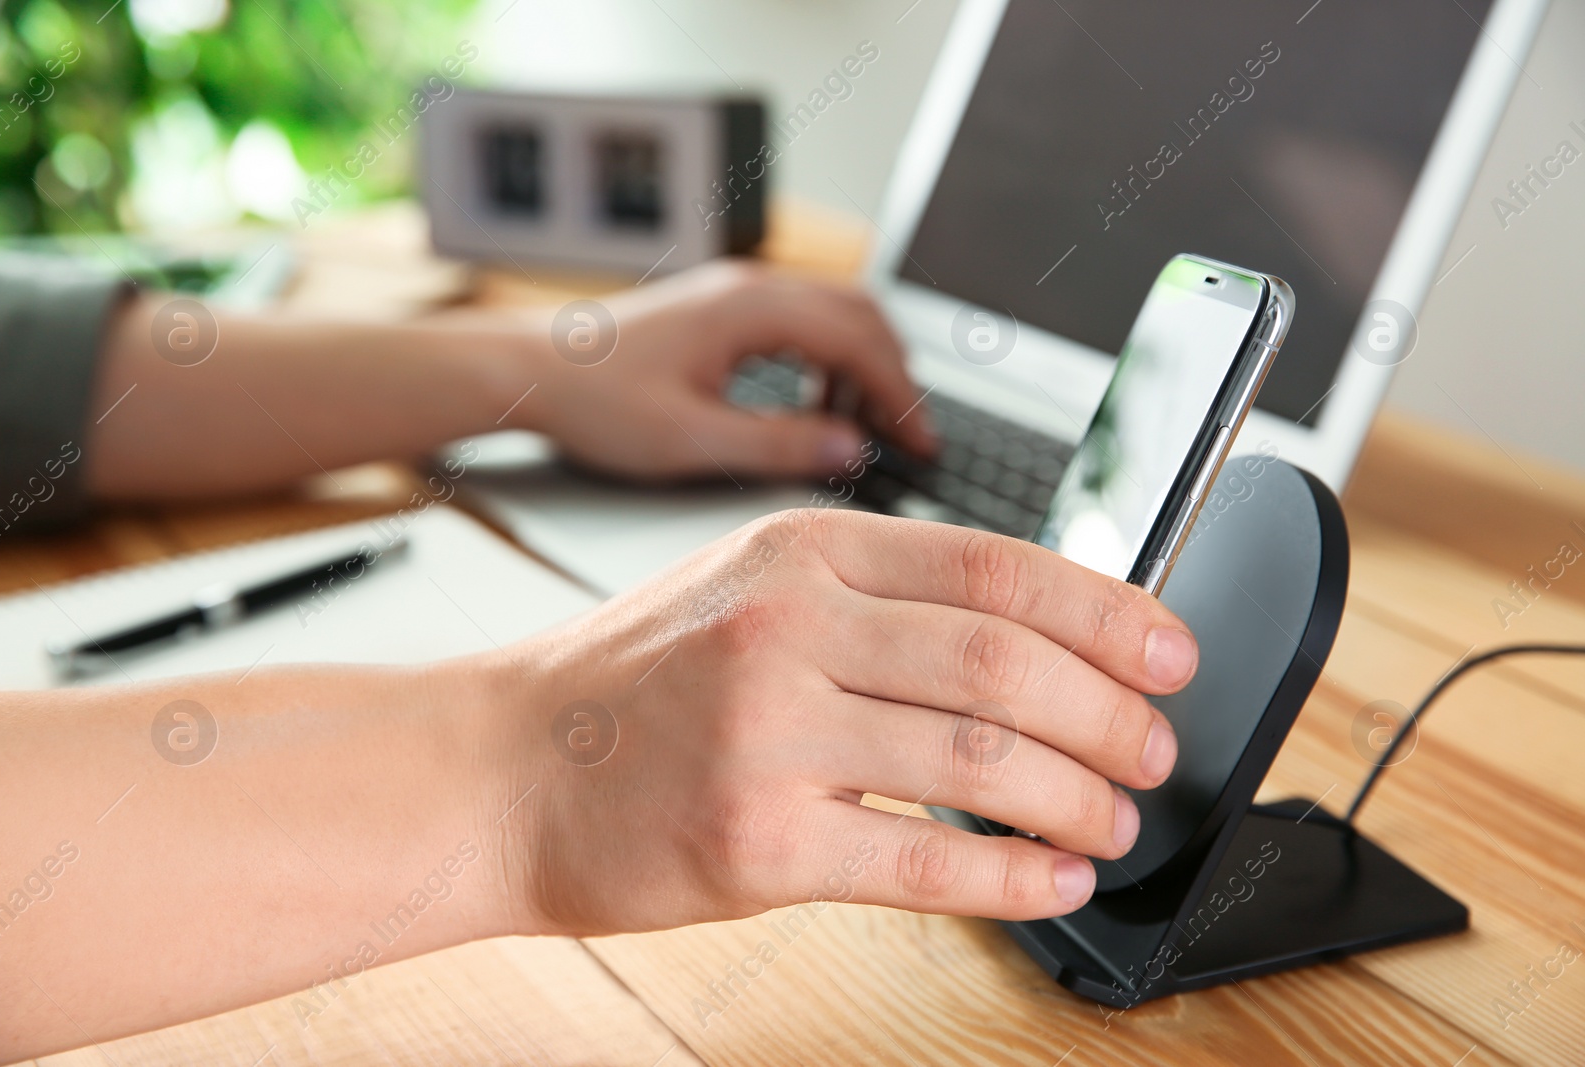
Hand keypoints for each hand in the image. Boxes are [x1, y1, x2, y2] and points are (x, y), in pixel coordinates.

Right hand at [489, 509, 1196, 936]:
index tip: (1169, 654)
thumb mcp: (751, 587)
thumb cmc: (635, 682)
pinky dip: (1011, 877)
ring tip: (1111, 821)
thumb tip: (1037, 636)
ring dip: (1079, 799)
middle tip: (1154, 750)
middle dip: (1114, 716)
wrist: (505, 766)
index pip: (999, 567)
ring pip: (984, 763)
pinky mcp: (756, 840)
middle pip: (1009, 665)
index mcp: (803, 551)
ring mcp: (770, 731)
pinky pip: (925, 862)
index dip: (1110, 614)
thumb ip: (881, 597)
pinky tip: (1050, 879)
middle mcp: (790, 626)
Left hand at [525, 260, 936, 480]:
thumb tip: (850, 450)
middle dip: (895, 375)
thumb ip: (778, 444)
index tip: (924, 441)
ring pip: (834, 314)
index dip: (902, 395)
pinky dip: (828, 362)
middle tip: (911, 436)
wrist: (531, 370)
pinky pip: (801, 321)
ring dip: (862, 368)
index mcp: (750, 309)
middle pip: (860, 314)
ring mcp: (737, 292)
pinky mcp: (723, 308)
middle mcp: (750, 288)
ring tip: (865, 429)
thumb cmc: (596, 400)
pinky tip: (816, 408)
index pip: (859, 342)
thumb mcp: (691, 439)